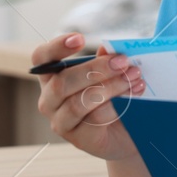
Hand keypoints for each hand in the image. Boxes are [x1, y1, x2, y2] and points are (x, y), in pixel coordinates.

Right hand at [32, 32, 145, 161]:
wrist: (126, 134)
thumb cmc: (113, 99)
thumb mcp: (110, 75)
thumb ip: (106, 61)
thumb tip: (107, 48)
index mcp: (52, 77)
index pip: (42, 58)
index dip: (56, 46)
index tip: (80, 38)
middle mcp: (50, 99)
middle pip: (62, 81)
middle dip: (95, 69)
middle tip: (122, 61)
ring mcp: (61, 121)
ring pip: (79, 102)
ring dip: (110, 87)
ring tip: (134, 78)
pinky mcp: (77, 138)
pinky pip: (94, 119)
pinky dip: (116, 105)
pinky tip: (134, 94)